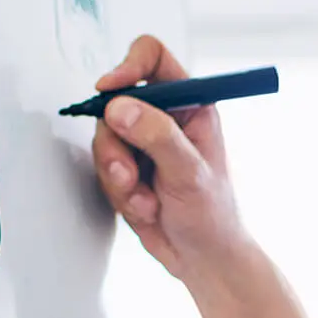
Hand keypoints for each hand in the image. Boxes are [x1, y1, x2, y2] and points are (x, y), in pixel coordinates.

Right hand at [92, 35, 249, 283]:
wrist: (203, 259)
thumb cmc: (213, 215)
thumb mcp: (189, 173)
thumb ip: (156, 136)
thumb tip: (120, 108)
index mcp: (191, 104)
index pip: (152, 58)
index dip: (127, 67)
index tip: (109, 89)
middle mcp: (164, 116)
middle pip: (115, 103)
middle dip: (118, 144)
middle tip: (129, 173)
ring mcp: (142, 142)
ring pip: (105, 138)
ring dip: (119, 176)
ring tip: (145, 199)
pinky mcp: (127, 167)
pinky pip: (103, 167)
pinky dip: (119, 193)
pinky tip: (145, 207)